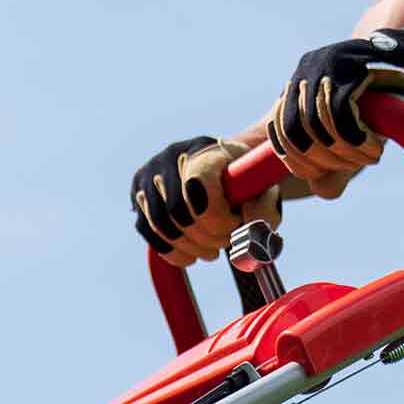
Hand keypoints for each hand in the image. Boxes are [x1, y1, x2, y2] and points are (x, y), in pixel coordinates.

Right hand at [132, 136, 277, 267]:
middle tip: (225, 242)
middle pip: (177, 210)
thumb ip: (264, 210)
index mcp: (206, 149)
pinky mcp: (138, 194)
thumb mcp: (265, 193)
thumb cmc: (246, 185)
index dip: (216, 217)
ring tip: (211, 251)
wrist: (223, 171)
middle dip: (206, 236)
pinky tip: (191, 255)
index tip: (235, 223)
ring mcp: (150, 174)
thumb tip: (248, 229)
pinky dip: (170, 250)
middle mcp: (172, 155)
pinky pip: (146, 230)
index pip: (198, 186)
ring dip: (190, 246)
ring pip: (160, 224)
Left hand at [267, 16, 403, 194]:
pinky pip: (342, 114)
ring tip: (369, 157)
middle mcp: (307, 69)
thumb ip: (335, 160)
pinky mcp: (352, 66)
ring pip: (319, 124)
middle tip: (352, 166)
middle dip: (322, 159)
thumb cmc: (385, 101)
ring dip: (345, 152)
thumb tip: (319, 189)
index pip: (280, 129)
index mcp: (299, 84)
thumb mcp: (354, 132)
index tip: (318, 173)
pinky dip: (356, 140)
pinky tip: (373, 148)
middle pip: (296, 129)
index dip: (296, 159)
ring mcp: (328, 64)